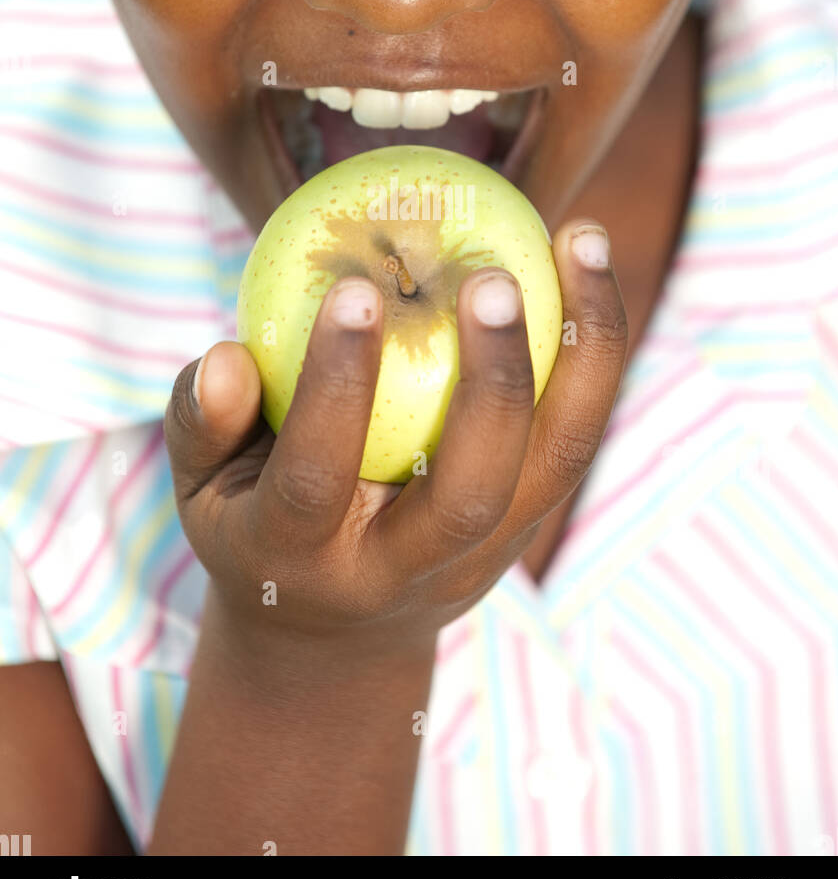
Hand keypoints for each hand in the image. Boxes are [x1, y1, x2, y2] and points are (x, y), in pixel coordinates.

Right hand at [164, 220, 626, 652]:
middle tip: (493, 278)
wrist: (335, 637)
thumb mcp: (202, 487)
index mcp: (303, 558)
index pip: (318, 477)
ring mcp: (479, 559)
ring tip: (581, 241)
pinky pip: (574, 439)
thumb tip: (228, 353)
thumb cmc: (256, 526)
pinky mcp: (526, 533)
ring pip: (551, 467)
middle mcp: (402, 571)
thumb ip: (204, 420)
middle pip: (466, 494)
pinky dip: (594, 354)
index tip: (353, 289)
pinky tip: (587, 267)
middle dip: (489, 384)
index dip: (335, 387)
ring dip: (581, 354)